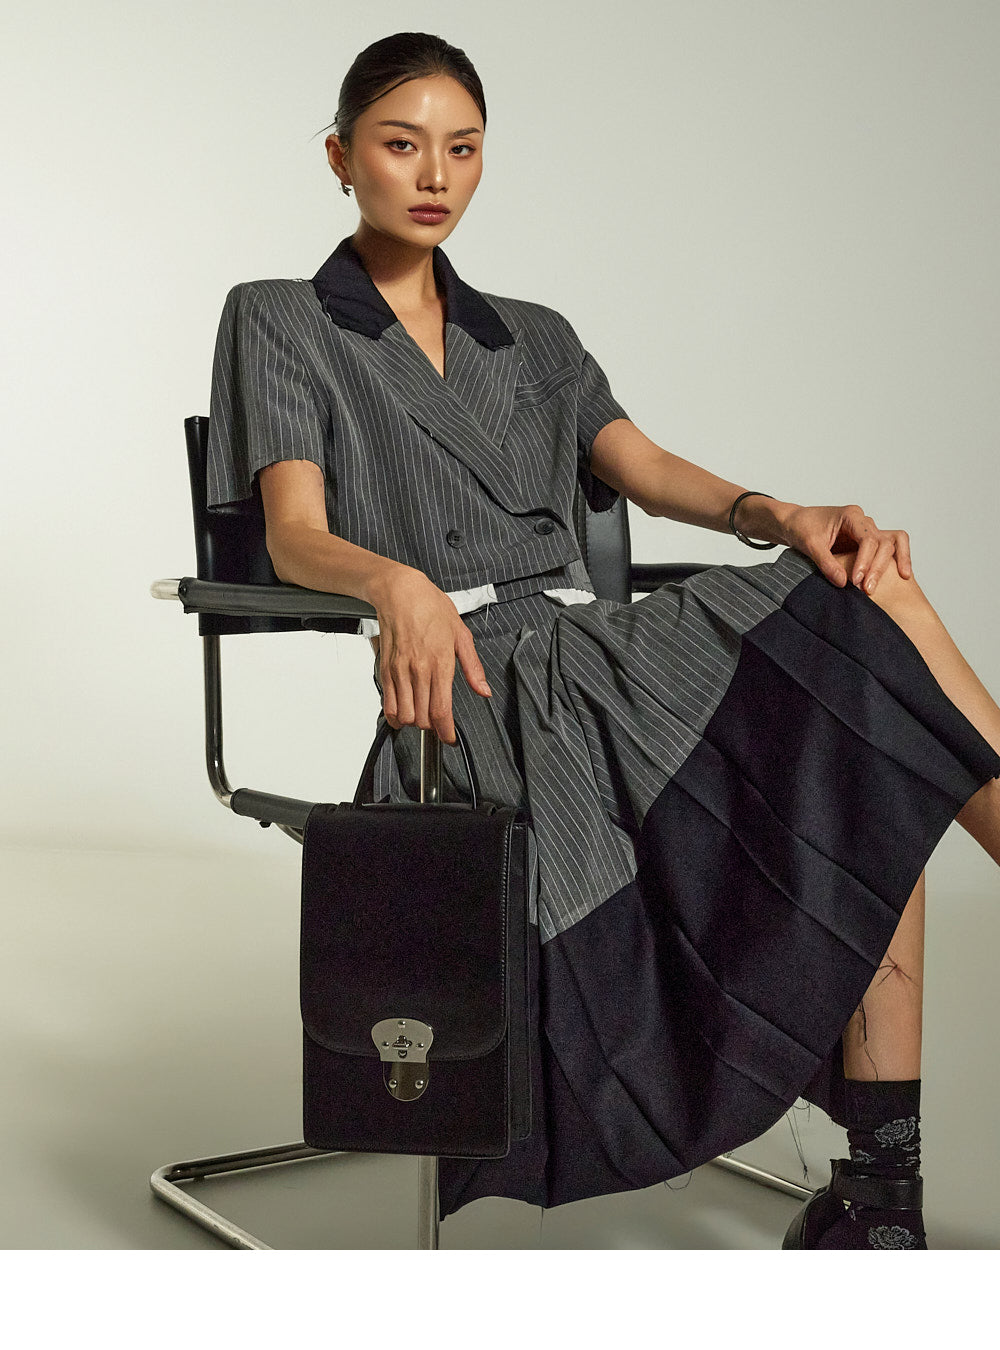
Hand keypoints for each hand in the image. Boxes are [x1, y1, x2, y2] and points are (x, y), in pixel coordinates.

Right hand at [368, 566, 492, 744]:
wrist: (401, 593)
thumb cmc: (431, 607)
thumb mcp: (461, 634)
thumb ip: (472, 667)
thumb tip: (483, 690)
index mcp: (440, 663)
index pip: (441, 710)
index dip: (446, 732)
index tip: (449, 738)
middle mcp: (418, 671)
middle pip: (422, 718)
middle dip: (432, 727)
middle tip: (438, 722)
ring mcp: (399, 671)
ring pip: (405, 715)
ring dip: (414, 722)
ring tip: (421, 716)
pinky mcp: (385, 669)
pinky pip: (387, 704)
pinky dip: (395, 715)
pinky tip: (403, 712)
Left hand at [779, 503, 912, 594]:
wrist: (795, 523)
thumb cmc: (801, 527)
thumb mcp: (810, 545)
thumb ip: (826, 562)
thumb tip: (843, 583)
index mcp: (851, 516)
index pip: (868, 539)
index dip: (865, 561)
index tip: (856, 581)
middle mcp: (863, 522)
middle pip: (883, 542)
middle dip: (878, 566)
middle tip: (869, 589)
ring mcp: (866, 532)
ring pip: (889, 544)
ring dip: (892, 562)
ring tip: (899, 581)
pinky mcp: (864, 542)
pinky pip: (886, 550)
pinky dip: (894, 560)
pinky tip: (900, 576)